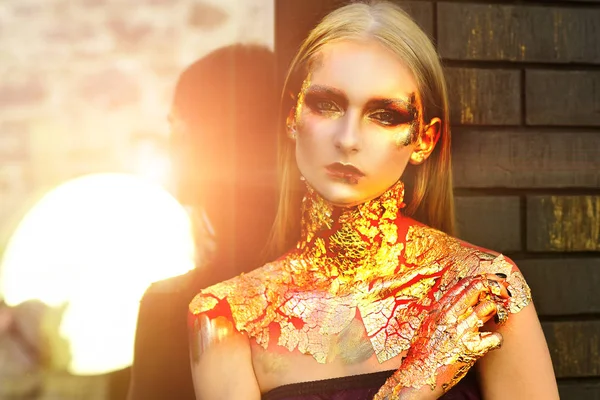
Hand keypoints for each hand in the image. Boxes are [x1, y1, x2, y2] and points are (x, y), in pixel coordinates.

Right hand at [374, 274, 510, 399]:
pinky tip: (492, 342)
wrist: (417, 376)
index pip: (463, 284)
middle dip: (494, 286)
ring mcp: (460, 331)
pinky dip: (497, 339)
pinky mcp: (470, 349)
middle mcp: (449, 316)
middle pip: (477, 288)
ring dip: (496, 310)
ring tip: (496, 316)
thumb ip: (441, 312)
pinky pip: (494, 338)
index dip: (480, 279)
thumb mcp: (427, 325)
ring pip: (488, 308)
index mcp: (438, 309)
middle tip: (504, 291)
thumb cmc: (422, 353)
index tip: (490, 282)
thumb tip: (457, 301)